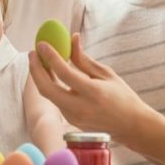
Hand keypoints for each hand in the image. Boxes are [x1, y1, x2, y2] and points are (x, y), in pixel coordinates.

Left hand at [27, 33, 152, 143]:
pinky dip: (50, 86)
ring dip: (40, 77)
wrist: (132, 127)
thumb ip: (84, 59)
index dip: (50, 56)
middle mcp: (81, 108)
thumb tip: (72, 38)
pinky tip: (50, 74)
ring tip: (40, 60)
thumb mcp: (106, 74)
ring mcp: (74, 117)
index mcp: (93, 93)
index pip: (64, 73)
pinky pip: (56, 101)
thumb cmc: (122, 96)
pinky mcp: (72, 121)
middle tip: (33, 53)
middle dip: (35, 69)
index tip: (41, 44)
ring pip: (49, 95)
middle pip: (46, 88)